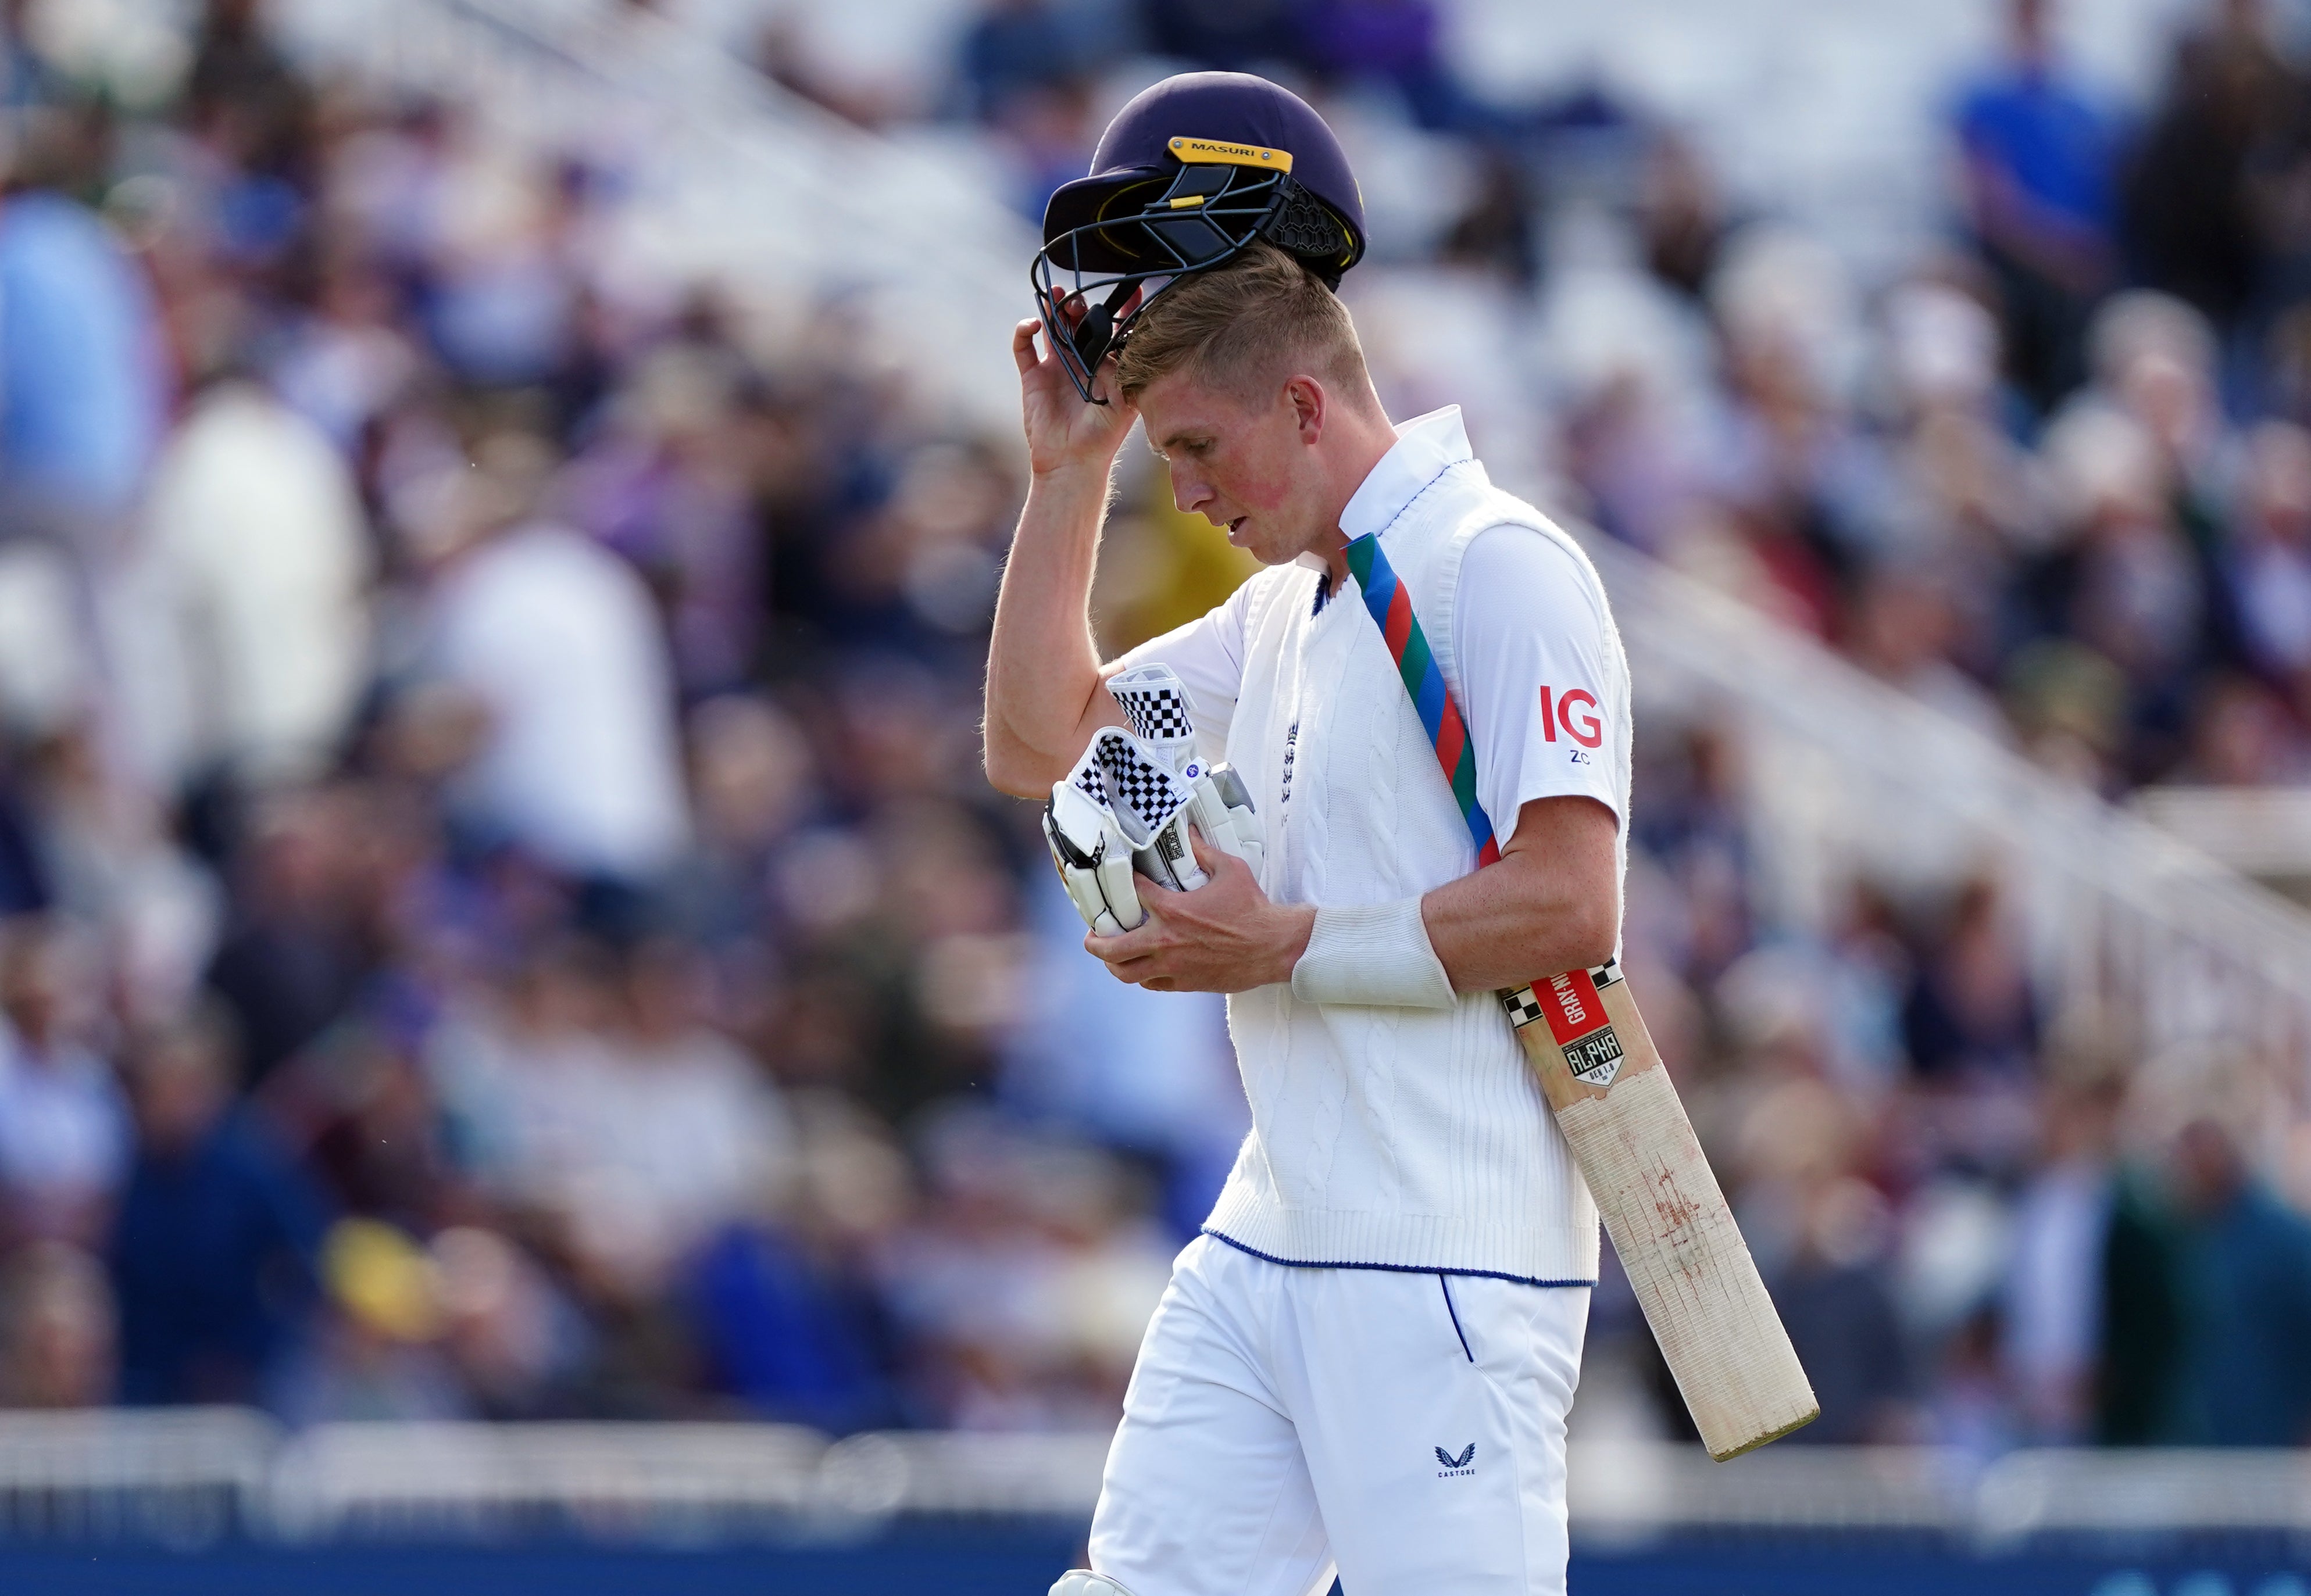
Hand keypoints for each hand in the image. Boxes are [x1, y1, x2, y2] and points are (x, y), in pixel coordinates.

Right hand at [1014, 310, 1135, 480]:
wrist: (1071, 461)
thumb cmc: (1102, 435)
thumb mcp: (1122, 401)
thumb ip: (1122, 369)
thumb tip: (1116, 340)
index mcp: (1105, 364)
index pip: (1112, 328)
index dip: (1120, 307)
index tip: (1127, 287)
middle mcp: (1080, 361)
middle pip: (1077, 321)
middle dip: (1078, 304)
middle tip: (1078, 297)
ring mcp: (1055, 366)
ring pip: (1051, 327)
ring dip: (1052, 308)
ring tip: (1056, 294)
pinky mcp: (1033, 375)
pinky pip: (1023, 347)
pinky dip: (1024, 331)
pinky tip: (1033, 325)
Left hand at [1086, 834, 1314, 993]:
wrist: (1273, 947)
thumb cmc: (1253, 909)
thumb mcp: (1230, 870)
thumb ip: (1204, 852)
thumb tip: (1191, 833)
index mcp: (1172, 910)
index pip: (1131, 894)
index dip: (1120, 884)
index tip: (1118, 880)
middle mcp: (1165, 941)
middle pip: (1111, 950)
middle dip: (1094, 943)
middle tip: (1092, 935)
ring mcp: (1173, 966)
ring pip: (1126, 974)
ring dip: (1114, 965)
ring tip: (1112, 956)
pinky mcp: (1185, 983)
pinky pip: (1151, 984)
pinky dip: (1142, 976)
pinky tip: (1143, 967)